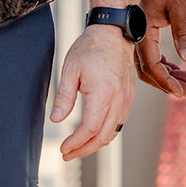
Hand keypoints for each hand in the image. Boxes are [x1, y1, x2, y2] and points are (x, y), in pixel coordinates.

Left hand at [52, 25, 137, 159]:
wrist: (114, 32)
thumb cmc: (92, 47)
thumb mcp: (71, 69)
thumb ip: (64, 97)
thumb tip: (56, 120)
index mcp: (104, 93)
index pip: (89, 129)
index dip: (75, 143)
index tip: (63, 148)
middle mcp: (119, 99)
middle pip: (102, 137)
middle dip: (84, 150)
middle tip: (68, 154)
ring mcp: (127, 99)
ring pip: (113, 132)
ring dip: (95, 144)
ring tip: (78, 147)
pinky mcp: (129, 97)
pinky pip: (119, 122)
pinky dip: (106, 133)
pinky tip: (93, 133)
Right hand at [136, 0, 185, 96]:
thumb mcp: (181, 5)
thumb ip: (185, 33)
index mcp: (142, 31)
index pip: (152, 67)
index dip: (168, 82)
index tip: (184, 91)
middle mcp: (134, 34)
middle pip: (147, 70)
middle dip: (168, 82)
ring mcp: (135, 32)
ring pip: (146, 63)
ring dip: (165, 73)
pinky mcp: (139, 28)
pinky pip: (147, 52)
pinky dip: (161, 62)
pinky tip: (175, 65)